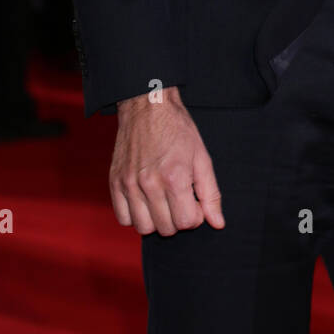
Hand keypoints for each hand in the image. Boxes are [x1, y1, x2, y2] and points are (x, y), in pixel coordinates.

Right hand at [109, 87, 224, 235]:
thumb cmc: (177, 129)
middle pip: (166, 228)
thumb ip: (211, 193)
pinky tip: (145, 200)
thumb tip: (217, 223)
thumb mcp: (201, 157)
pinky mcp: (115, 182)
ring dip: (156, 220)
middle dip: (177, 218)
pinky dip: (135, 215)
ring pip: (144, 228)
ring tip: (162, 200)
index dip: (195, 215)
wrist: (147, 105)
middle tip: (179, 198)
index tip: (194, 201)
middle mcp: (149, 184)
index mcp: (174, 177)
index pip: (186, 222)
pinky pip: (123, 218)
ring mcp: (129, 184)